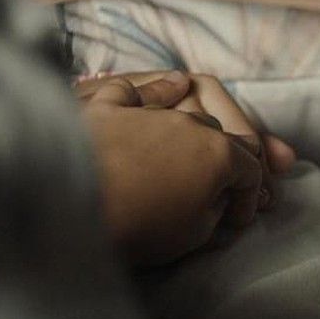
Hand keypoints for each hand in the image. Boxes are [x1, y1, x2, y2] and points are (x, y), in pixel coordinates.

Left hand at [80, 72, 289, 265]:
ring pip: (189, 107)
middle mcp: (190, 123)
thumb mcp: (192, 234)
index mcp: (219, 155)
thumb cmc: (137, 227)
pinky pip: (138, 90)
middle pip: (222, 134)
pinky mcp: (107, 106)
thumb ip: (213, 211)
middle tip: (226, 185)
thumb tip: (214, 199)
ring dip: (202, 125)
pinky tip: (174, 84)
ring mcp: (148, 110)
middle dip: (230, 158)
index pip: (250, 169)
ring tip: (210, 138)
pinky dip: (159, 88)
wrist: (68, 206)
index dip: (251, 195)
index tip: (239, 218)